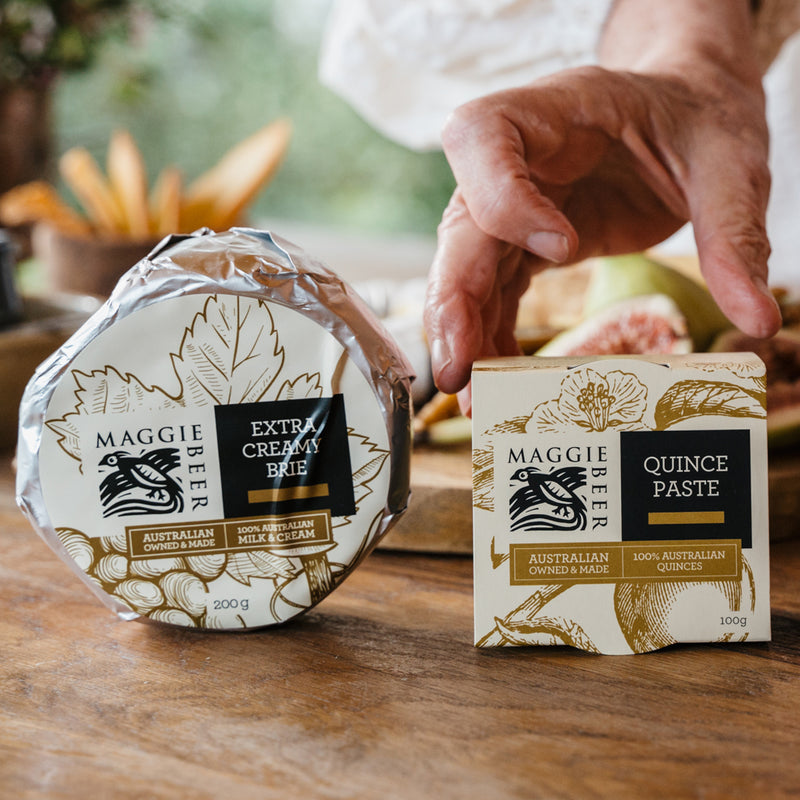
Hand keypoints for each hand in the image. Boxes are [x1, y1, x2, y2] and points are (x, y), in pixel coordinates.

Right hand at [423, 63, 781, 412]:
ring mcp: (515, 202)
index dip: (503, 199)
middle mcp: (519, 157)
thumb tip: (755, 321)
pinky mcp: (525, 242)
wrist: (686, 113)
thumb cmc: (699, 119)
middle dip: (455, 300)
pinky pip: (494, 290)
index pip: (484, 137)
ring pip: (467, 268)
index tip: (563, 251)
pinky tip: (501, 379)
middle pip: (461, 223)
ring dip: (465, 334)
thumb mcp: (729, 164)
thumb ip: (734, 235)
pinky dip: (491, 335)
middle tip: (461, 371)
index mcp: (557, 108)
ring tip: (476, 397)